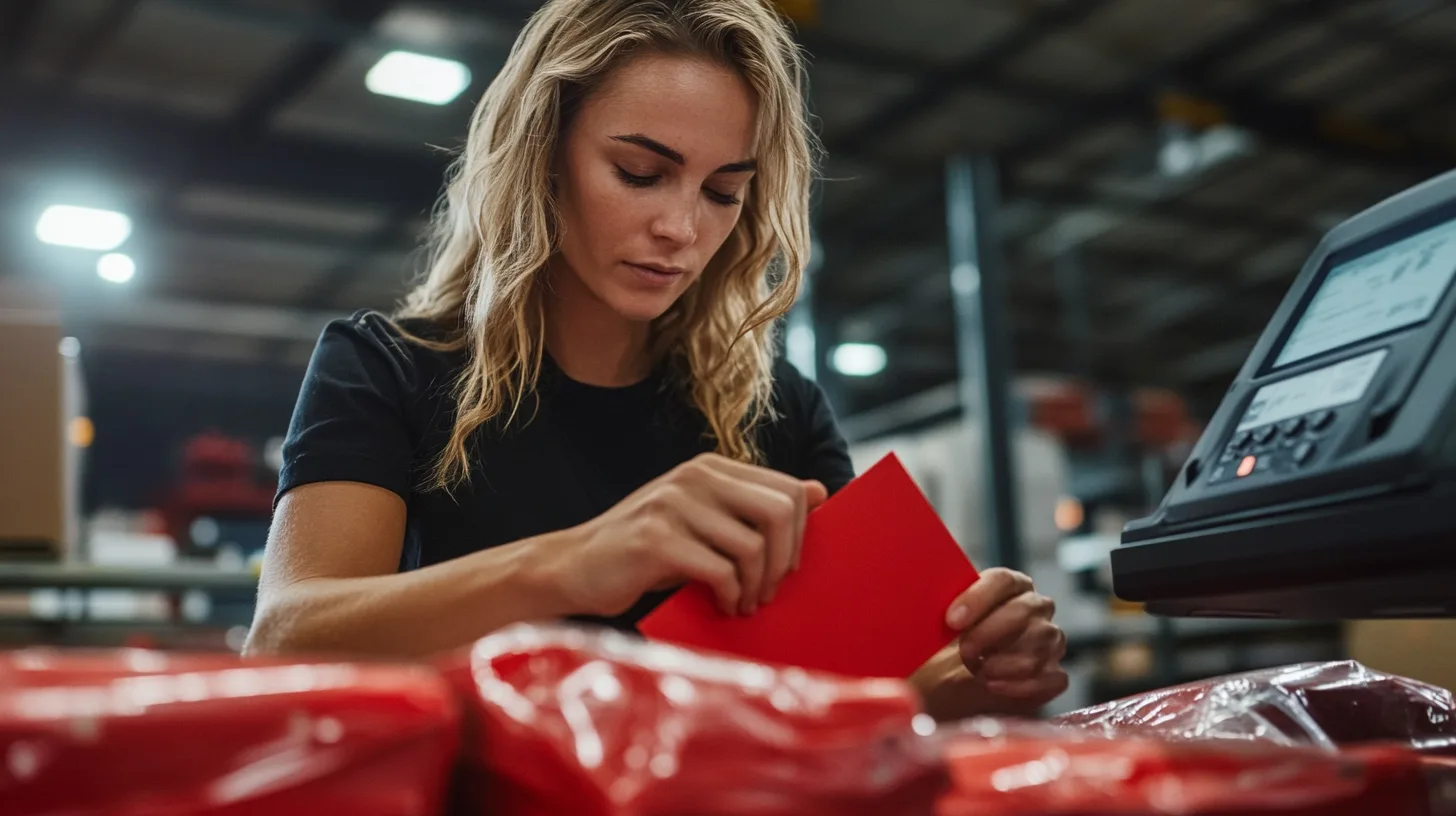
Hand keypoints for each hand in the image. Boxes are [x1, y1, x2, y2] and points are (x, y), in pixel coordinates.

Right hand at [546, 453, 827, 617]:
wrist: (573, 567)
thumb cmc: (645, 551)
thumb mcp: (702, 521)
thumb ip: (752, 506)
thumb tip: (819, 491)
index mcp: (711, 467)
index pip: (789, 489)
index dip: (800, 534)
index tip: (784, 566)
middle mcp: (695, 476)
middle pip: (781, 512)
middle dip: (785, 560)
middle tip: (770, 590)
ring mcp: (674, 505)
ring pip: (754, 546)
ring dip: (757, 586)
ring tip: (745, 603)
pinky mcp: (656, 539)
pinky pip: (721, 571)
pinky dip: (731, 596)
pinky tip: (723, 606)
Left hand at [944, 568, 1067, 711]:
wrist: (961, 683)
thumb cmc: (951, 644)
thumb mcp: (942, 623)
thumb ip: (938, 606)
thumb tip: (918, 596)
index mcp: (1011, 585)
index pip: (1003, 580)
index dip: (978, 599)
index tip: (952, 620)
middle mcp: (1036, 608)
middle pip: (1023, 611)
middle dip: (989, 633)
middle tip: (964, 651)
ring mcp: (1051, 641)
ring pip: (1037, 647)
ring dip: (1001, 663)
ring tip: (977, 672)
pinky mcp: (1055, 675)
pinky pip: (1047, 679)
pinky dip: (1018, 686)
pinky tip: (994, 686)